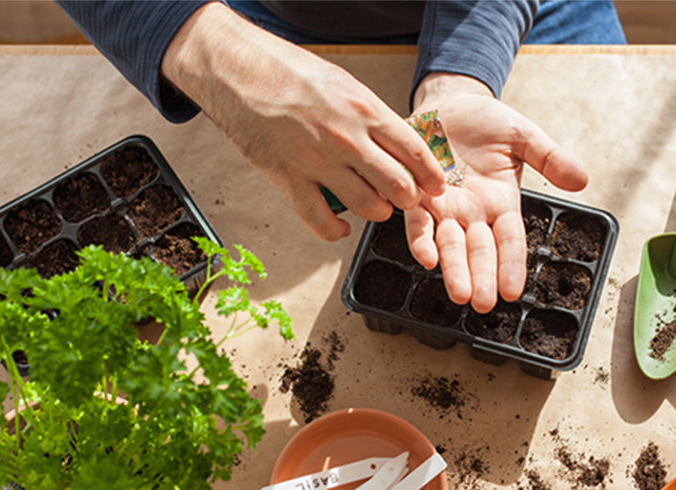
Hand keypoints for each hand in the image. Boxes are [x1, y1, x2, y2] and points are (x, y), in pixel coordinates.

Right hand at [161, 3, 445, 240]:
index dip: (431, 175)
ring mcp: (318, 162)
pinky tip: (341, 228)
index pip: (414, 151)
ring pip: (366, 206)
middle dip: (409, 198)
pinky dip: (335, 231)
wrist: (239, 72)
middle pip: (397, 185)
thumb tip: (396, 142)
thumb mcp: (343, 84)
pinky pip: (320, 221)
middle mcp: (346, 139)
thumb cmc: (290, 72)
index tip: (436, 186)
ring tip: (377, 208)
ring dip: (377, 212)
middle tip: (407, 199)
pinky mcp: (289, 179)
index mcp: (364, 110)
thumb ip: (370, 115)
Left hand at [408, 74, 588, 312]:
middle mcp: (472, 212)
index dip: (511, 265)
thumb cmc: (486, 122)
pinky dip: (421, 239)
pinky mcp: (418, 195)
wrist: (448, 102)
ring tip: (459, 293)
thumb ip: (550, 158)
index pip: (509, 241)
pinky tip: (425, 257)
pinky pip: (418, 222)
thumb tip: (582, 180)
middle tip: (483, 303)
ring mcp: (444, 207)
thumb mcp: (523, 136)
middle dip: (481, 278)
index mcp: (501, 203)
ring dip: (453, 269)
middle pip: (479, 251)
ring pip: (449, 244)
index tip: (513, 291)